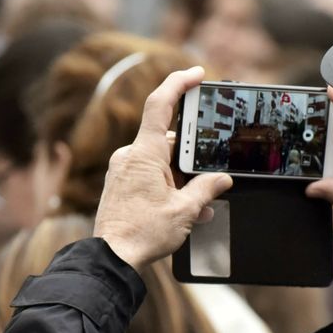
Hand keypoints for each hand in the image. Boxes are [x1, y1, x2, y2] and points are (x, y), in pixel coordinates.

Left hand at [93, 67, 233, 269]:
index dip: (179, 82)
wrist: (111, 259)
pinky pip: (150, 175)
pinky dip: (169, 186)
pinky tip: (184, 209)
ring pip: (162, 161)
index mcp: (144, 153)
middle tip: (210, 176)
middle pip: (169, 140)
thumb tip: (222, 179)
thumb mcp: (185, 211)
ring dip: (182, 178)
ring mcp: (123, 170)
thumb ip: (206, 189)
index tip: (196, 74)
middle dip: (193, 157)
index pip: (160, 104)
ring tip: (198, 205)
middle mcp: (130, 156)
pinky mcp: (121, 184)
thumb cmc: (141, 235)